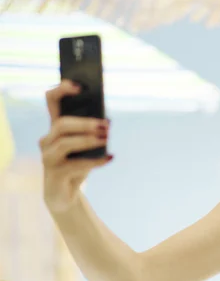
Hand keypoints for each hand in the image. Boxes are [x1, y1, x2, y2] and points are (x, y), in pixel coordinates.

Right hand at [39, 80, 111, 213]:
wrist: (65, 194)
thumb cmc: (77, 164)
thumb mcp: (87, 147)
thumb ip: (94, 133)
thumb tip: (108, 121)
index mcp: (56, 128)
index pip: (52, 101)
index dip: (62, 90)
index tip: (79, 86)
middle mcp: (48, 140)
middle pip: (61, 124)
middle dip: (85, 123)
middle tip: (106, 125)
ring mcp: (48, 157)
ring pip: (65, 142)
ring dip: (89, 139)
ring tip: (107, 139)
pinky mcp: (54, 174)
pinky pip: (76, 164)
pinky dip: (96, 160)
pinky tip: (110, 158)